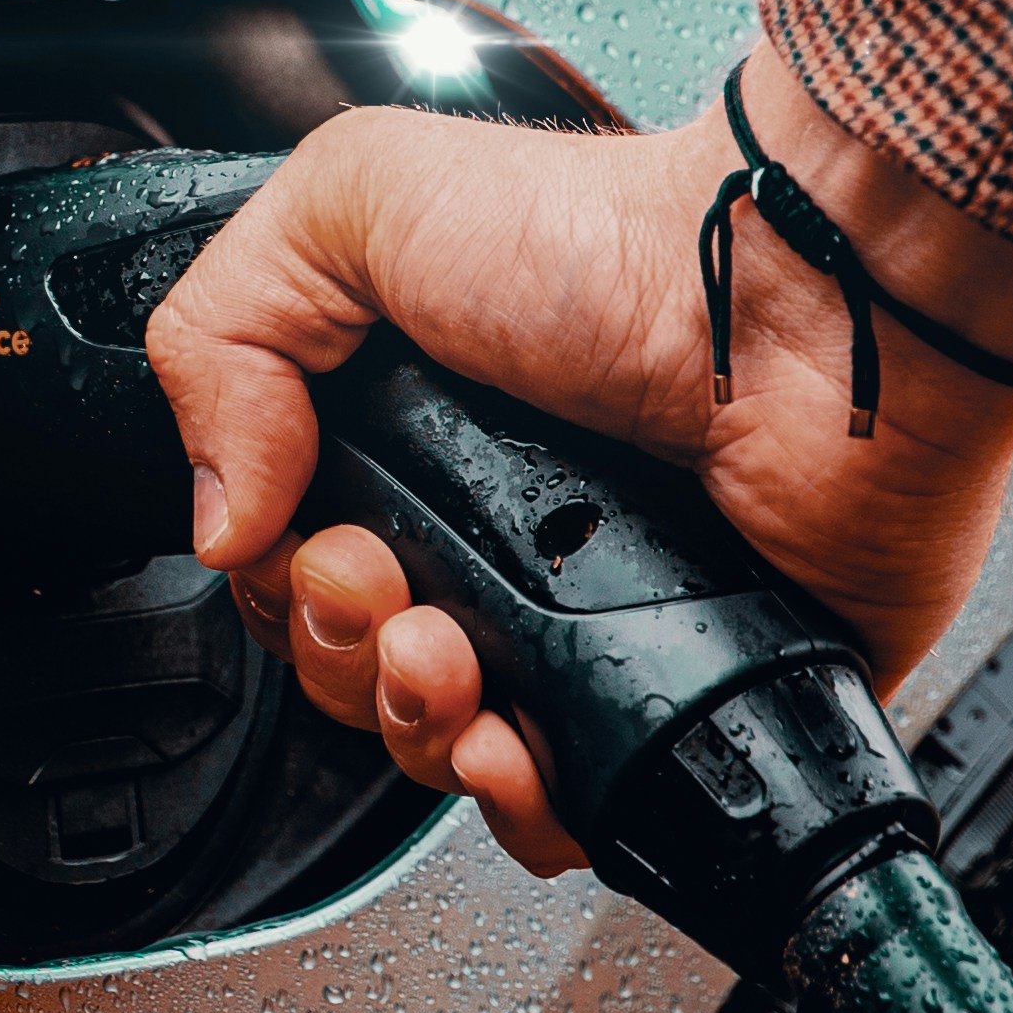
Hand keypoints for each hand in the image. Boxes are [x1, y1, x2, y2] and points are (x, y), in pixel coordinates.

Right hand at [144, 39, 1012, 877]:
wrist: (799, 304)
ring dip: (414, 727)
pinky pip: (575, 809)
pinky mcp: (682, 689)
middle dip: (342, 654)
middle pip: (354, 670)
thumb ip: (223, 332)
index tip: (318, 541)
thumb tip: (213, 515)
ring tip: (454, 661)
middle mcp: (498, 530)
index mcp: (415, 434)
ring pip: (444, 750)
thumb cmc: (617, 237)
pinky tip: (515, 748)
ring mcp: (592, 618)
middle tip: (390, 589)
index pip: (291, 564)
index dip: (280, 581)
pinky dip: (522, 806)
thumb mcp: (355, 203)